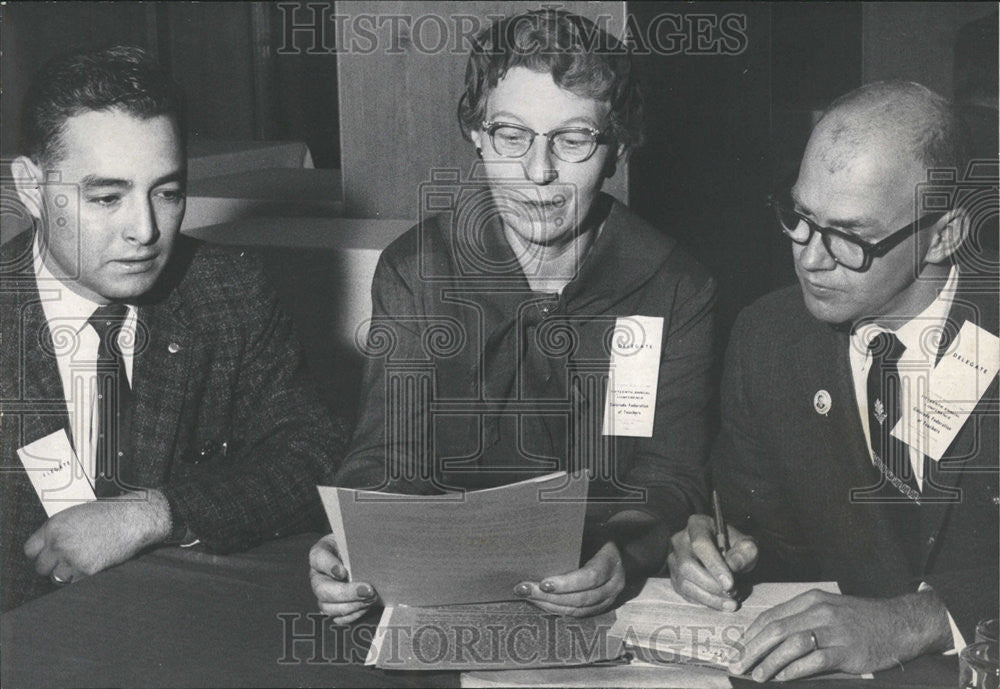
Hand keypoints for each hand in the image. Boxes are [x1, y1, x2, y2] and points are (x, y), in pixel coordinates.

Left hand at [24, 490, 171, 582]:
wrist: (134, 518)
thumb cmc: (111, 513)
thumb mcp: (78, 514)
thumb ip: (60, 530)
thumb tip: (51, 547)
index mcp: (54, 526)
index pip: (30, 550)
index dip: (40, 554)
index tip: (49, 556)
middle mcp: (59, 542)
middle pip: (41, 567)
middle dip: (53, 566)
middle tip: (67, 562)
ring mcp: (72, 557)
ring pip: (57, 577)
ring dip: (67, 574)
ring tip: (81, 564)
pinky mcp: (87, 570)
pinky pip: (75, 582)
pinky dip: (83, 578)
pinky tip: (94, 565)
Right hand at [310, 534, 377, 623]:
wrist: (366, 556)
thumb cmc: (360, 544)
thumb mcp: (358, 537)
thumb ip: (360, 542)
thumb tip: (372, 551)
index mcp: (321, 553)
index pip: (318, 558)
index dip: (329, 566)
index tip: (344, 572)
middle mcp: (318, 575)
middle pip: (322, 589)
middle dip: (346, 593)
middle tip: (368, 590)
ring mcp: (324, 593)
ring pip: (327, 607)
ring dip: (352, 606)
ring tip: (371, 598)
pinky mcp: (333, 606)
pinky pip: (338, 618)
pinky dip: (353, 614)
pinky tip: (366, 606)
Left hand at [514, 540, 624, 616]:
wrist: (616, 546)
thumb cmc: (597, 534)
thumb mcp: (590, 529)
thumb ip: (573, 535)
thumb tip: (542, 534)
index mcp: (612, 562)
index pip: (590, 577)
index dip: (566, 583)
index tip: (543, 583)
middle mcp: (613, 584)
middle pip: (581, 598)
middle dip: (550, 597)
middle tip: (524, 589)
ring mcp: (608, 599)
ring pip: (577, 610)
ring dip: (548, 604)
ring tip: (526, 595)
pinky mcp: (599, 607)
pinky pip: (577, 614)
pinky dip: (556, 609)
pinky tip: (538, 601)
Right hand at [668, 514, 757, 610]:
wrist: (727, 555)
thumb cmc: (737, 547)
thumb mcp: (748, 545)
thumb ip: (744, 553)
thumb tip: (732, 567)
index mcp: (697, 525)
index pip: (700, 544)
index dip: (714, 565)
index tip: (730, 584)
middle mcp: (680, 540)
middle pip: (687, 566)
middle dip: (711, 585)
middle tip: (733, 595)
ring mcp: (674, 560)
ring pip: (684, 583)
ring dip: (709, 598)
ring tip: (731, 603)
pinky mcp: (675, 578)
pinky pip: (685, 594)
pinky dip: (705, 602)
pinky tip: (722, 603)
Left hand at [728, 589, 951, 681]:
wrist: (900, 623)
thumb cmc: (860, 619)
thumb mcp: (828, 609)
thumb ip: (801, 620)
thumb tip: (769, 641)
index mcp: (810, 600)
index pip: (771, 616)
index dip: (750, 634)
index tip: (736, 649)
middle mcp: (819, 612)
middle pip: (775, 630)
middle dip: (752, 649)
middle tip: (737, 665)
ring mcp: (833, 630)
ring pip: (791, 645)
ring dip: (769, 662)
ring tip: (755, 675)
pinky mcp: (847, 650)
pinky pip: (814, 660)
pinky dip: (794, 670)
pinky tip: (781, 678)